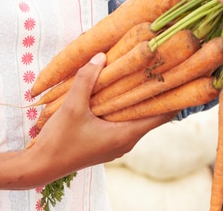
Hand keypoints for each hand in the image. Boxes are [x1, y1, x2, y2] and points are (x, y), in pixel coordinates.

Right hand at [20, 53, 171, 186]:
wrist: (40, 166)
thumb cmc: (59, 141)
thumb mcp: (71, 106)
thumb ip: (86, 80)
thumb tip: (100, 55)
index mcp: (125, 135)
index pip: (161, 115)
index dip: (173, 96)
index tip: (182, 77)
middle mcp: (126, 141)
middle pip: (150, 114)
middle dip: (156, 92)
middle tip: (164, 68)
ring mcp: (116, 143)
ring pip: (135, 117)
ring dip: (138, 98)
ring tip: (146, 74)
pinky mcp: (106, 142)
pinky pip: (123, 121)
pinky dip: (125, 106)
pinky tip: (120, 90)